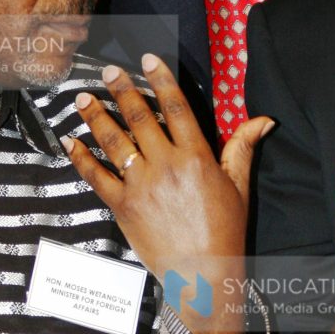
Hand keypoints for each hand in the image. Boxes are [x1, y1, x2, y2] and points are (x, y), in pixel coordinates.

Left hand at [61, 53, 273, 333]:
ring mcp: (141, 185)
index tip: (148, 59)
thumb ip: (243, 147)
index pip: (176, 107)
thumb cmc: (225, 230)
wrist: (202, 274)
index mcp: (196, 156)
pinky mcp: (123, 207)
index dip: (161, 79)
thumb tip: (264, 119)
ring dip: (96, 116)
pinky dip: (81, 158)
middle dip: (122, 90)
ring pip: (114, 141)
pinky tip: (70, 141)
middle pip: (140, 117)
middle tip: (108, 71)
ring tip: (82, 98)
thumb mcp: (239, 186)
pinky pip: (97, 176)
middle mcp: (166, 165)